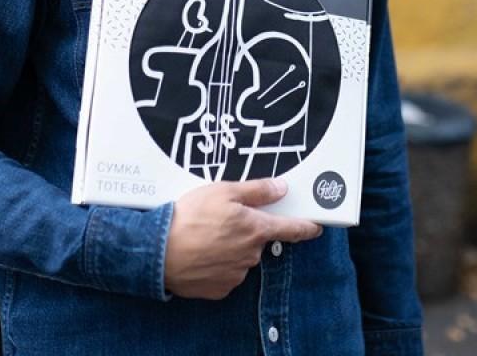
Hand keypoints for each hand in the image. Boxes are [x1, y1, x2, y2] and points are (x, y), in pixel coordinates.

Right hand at [163, 178, 321, 299]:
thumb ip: (256, 190)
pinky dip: (216, 262)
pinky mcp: (220, 288)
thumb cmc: (191, 217)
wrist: (161, 251)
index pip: (291, 229)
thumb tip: (281, 188)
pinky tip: (200, 252)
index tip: (316, 226)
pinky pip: (225, 272)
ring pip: (240, 256)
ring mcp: (236, 273)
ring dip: (229, 246)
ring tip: (204, 234)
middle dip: (245, 230)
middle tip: (221, 219)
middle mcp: (251, 254)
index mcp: (255, 229)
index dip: (305, 227)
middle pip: (257, 240)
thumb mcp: (223, 191)